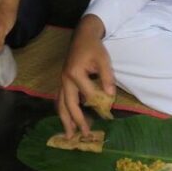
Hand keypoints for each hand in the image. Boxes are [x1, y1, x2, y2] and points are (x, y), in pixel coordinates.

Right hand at [57, 14, 113, 137]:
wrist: (82, 35)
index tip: (108, 112)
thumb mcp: (103, 59)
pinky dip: (64, 111)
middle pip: (69, 105)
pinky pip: (61, 99)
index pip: (88, 94)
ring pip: (61, 104)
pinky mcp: (63, 81)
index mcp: (75, 73)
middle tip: (85, 135)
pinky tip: (67, 119)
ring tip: (70, 134)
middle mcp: (65, 79)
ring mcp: (62, 81)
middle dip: (76, 121)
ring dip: (65, 120)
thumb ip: (106, 77)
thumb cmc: (93, 47)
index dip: (99, 103)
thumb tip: (110, 96)